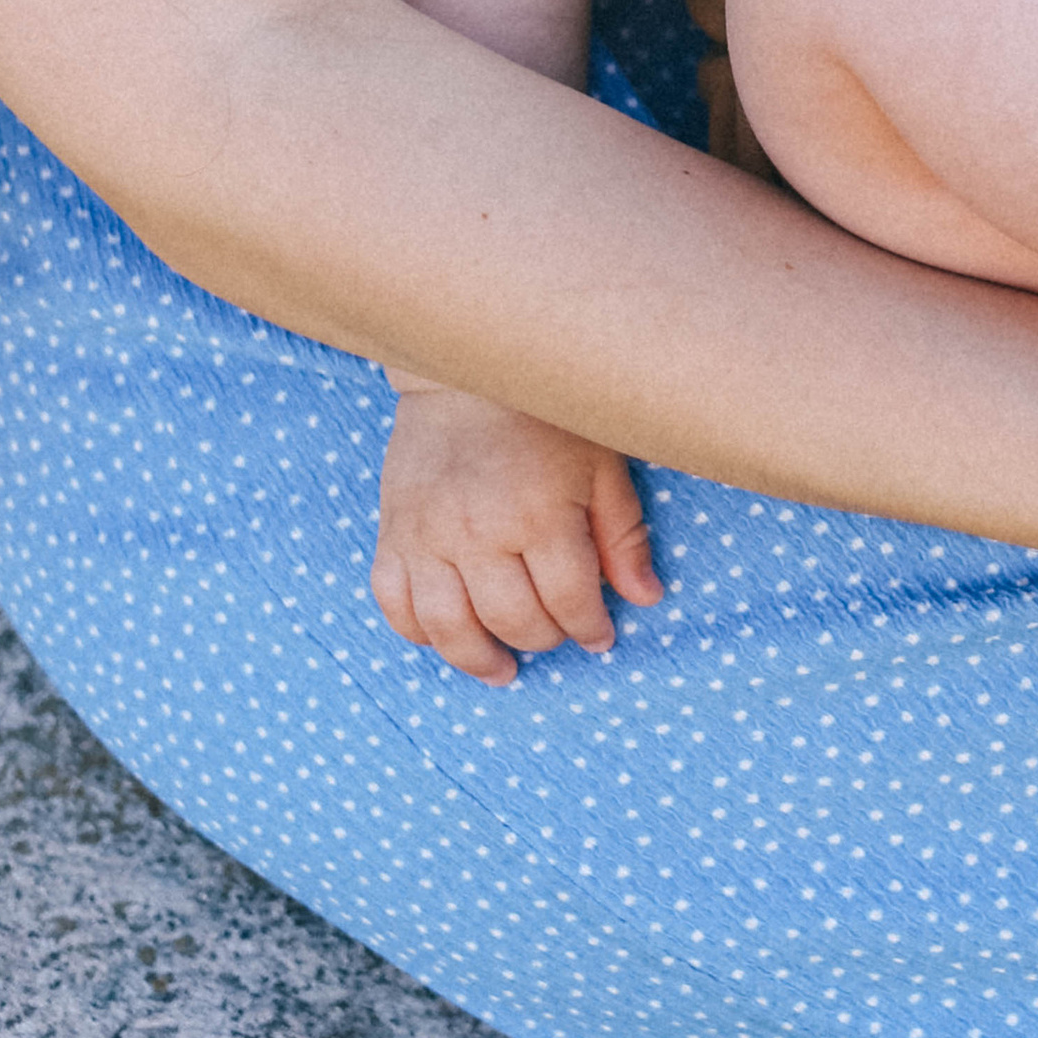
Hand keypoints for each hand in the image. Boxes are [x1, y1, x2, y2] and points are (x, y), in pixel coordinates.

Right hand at [371, 373, 665, 687]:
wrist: (464, 369)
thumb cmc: (544, 414)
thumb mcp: (600, 465)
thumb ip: (622, 535)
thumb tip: (645, 599)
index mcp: (540, 513)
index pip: (569, 601)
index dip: (590, 628)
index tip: (600, 636)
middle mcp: (479, 532)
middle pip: (513, 621)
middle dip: (544, 639)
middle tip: (557, 636)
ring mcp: (428, 536)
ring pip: (449, 628)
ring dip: (478, 659)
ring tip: (502, 668)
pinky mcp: (393, 532)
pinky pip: (394, 602)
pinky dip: (418, 631)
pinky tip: (446, 636)